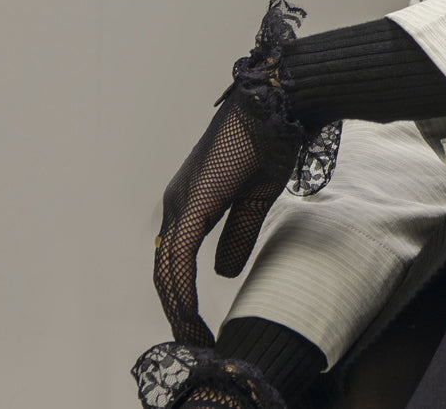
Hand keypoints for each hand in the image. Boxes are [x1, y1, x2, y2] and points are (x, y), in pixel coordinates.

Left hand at [153, 89, 302, 346]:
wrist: (279, 104)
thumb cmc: (273, 140)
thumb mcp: (256, 198)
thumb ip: (237, 235)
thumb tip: (221, 274)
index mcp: (193, 199)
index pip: (177, 260)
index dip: (183, 296)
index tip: (199, 328)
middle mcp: (178, 201)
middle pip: (166, 269)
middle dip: (176, 310)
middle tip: (194, 342)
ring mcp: (181, 200)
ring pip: (167, 268)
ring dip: (177, 308)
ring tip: (193, 339)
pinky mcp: (193, 201)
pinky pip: (180, 256)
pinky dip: (182, 290)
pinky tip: (190, 314)